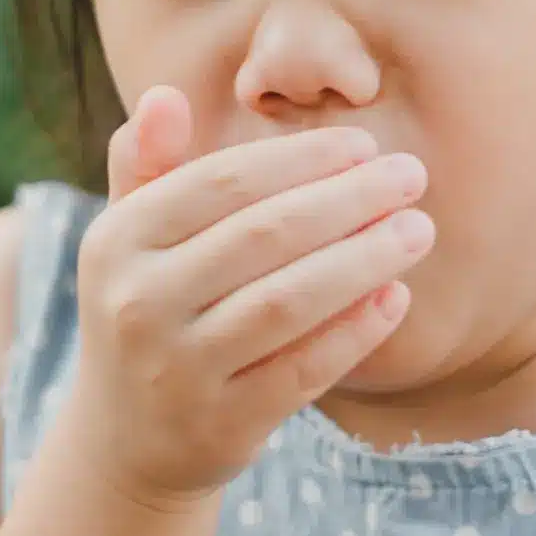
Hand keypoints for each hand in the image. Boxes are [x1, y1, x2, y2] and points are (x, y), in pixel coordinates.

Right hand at [55, 86, 433, 508]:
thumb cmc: (148, 309)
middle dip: (349, 199)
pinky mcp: (220, 424)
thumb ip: (147, 164)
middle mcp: (138, 302)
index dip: (301, 158)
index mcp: (117, 239)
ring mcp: (178, 369)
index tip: (365, 144)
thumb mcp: (128, 238)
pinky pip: (303, 370)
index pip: (222, 181)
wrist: (125, 441)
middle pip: (264, 236)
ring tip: (418, 230)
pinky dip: (355, 331)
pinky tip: (397, 297)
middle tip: (412, 176)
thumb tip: (165, 94)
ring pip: (288, 301)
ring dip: (364, 259)